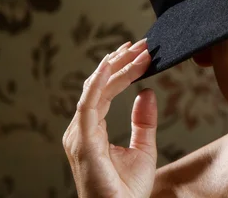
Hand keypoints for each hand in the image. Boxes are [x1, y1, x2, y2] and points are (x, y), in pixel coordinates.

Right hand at [62, 38, 157, 197]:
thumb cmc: (127, 190)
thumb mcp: (143, 148)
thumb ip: (143, 121)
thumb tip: (147, 93)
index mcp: (91, 129)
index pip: (106, 90)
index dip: (123, 69)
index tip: (142, 53)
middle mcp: (81, 128)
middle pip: (100, 84)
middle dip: (121, 61)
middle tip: (142, 44)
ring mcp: (80, 134)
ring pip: (96, 89)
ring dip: (117, 66)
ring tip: (136, 49)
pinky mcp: (84, 140)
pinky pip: (89, 104)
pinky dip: (100, 82)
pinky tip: (113, 64)